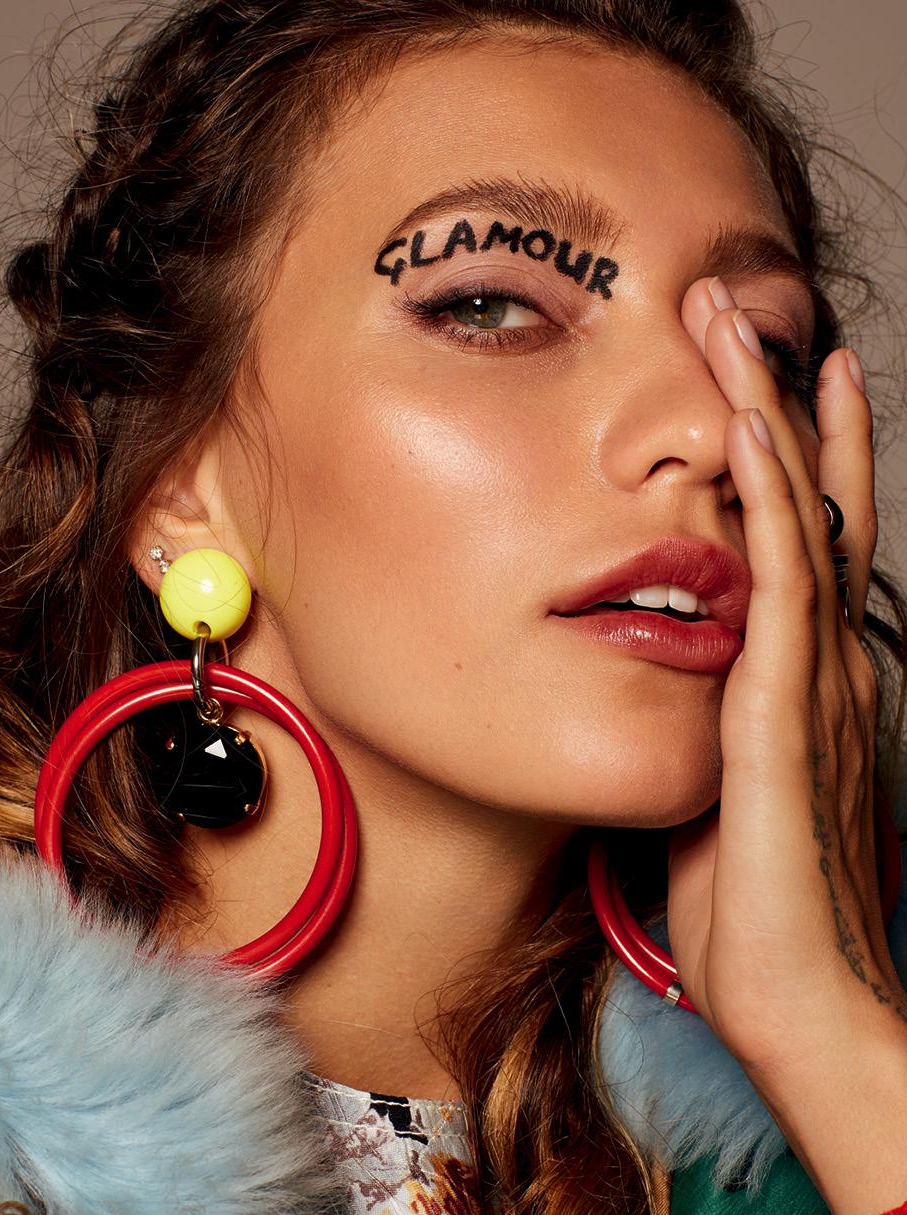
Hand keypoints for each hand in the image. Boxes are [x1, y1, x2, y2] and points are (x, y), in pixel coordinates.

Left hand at [664, 275, 905, 1076]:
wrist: (805, 1000)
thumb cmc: (754, 910)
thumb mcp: (719, 795)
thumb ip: (699, 726)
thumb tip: (653, 690)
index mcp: (805, 680)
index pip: (804, 543)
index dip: (792, 460)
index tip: (766, 386)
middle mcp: (825, 661)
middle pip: (812, 504)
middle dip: (785, 404)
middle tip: (751, 314)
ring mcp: (815, 678)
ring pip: (800, 517)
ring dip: (772, 417)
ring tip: (744, 326)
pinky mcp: (787, 707)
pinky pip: (781, 580)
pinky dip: (771, 498)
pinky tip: (752, 431)